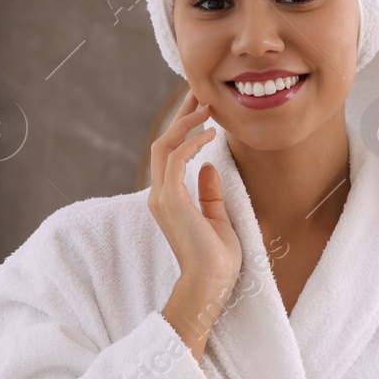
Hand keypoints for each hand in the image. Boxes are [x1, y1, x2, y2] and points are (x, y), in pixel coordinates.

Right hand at [149, 90, 241, 354]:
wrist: (210, 285)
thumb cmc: (218, 260)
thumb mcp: (218, 219)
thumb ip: (210, 193)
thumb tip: (208, 167)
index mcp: (169, 199)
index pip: (171, 155)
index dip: (183, 129)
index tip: (200, 109)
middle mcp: (160, 195)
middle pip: (164, 143)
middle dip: (182, 116)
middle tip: (199, 93)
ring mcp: (162, 197)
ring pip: (165, 146)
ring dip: (186, 123)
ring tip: (207, 106)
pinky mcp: (171, 200)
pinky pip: (176, 160)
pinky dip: (191, 142)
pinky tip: (210, 132)